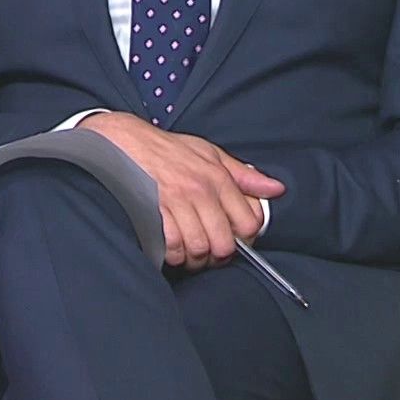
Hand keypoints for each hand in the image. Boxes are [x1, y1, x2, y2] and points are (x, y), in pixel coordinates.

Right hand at [77, 112, 284, 270]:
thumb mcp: (210, 153)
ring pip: (198, 249)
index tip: (235, 238)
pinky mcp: (153, 212)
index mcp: (217, 177)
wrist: (123, 141)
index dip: (245, 238)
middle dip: (219, 255)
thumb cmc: (167, 149)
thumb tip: (275, 188)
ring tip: (191, 253)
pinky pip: (172, 247)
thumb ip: (244, 174)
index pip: (248, 222)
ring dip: (196, 258)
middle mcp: (199, 191)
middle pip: (224, 244)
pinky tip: (173, 248)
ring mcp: (175, 203)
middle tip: (212, 252)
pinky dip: (174, 254)